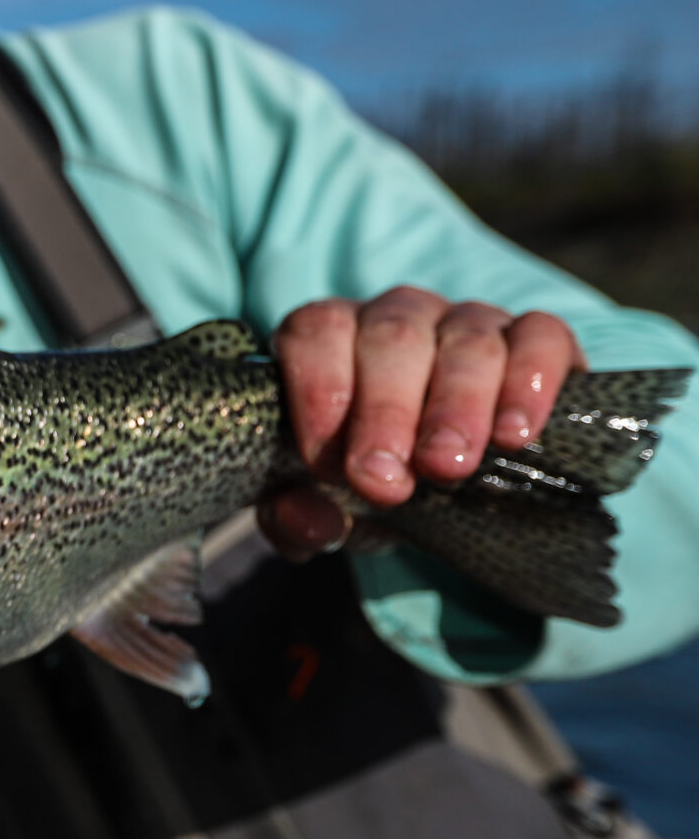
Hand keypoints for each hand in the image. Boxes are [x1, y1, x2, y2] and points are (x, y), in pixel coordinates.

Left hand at [262, 287, 583, 557]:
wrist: (463, 484)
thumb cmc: (378, 476)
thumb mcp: (331, 504)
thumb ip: (298, 515)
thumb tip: (305, 522)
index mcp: (332, 337)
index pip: (314, 333)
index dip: (319, 392)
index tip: (329, 466)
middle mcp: (399, 316)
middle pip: (391, 337)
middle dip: (386, 412)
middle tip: (386, 482)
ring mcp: (470, 321)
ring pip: (466, 341)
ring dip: (456, 406)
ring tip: (449, 466)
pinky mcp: (540, 339)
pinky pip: (540, 338)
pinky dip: (529, 383)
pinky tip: (514, 436)